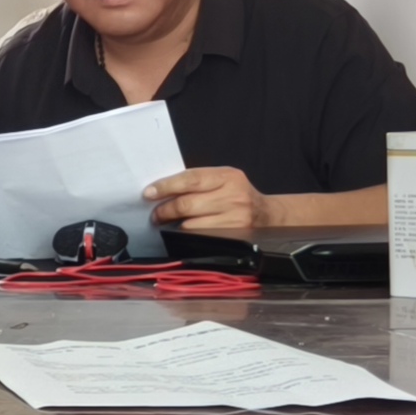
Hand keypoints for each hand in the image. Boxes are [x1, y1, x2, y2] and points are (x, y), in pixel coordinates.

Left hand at [145, 165, 269, 234]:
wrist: (267, 215)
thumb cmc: (236, 195)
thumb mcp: (222, 179)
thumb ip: (197, 181)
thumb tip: (161, 189)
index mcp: (227, 176)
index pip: (190, 179)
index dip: (166, 186)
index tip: (148, 193)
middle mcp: (233, 196)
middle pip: (187, 204)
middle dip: (164, 210)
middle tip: (155, 214)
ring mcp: (235, 219)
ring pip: (192, 225)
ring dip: (175, 225)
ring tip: (167, 223)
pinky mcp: (235, 237)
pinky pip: (202, 238)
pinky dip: (188, 235)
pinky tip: (184, 232)